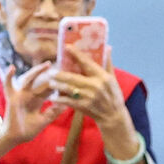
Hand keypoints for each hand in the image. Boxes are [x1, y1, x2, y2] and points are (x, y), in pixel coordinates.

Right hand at [0, 63, 62, 152]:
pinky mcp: (13, 98)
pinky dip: (8, 77)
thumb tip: (65, 104)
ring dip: (37, 71)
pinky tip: (11, 68)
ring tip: (47, 65)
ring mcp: (21, 95)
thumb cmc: (28, 130)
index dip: (57, 83)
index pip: (49, 88)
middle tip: (62, 67)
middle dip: (51, 74)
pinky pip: (8, 86)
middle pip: (41, 81)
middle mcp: (30, 95)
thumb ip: (53, 112)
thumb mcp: (44, 120)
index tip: (68, 76)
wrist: (16, 138)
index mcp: (38, 100)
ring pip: (29, 79)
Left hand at [50, 49, 146, 163]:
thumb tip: (107, 47)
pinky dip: (60, 99)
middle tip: (51, 71)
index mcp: (102, 77)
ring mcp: (89, 97)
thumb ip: (108, 63)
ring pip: (69, 89)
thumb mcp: (113, 79)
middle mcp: (95, 86)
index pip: (87, 63)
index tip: (67, 47)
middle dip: (60, 74)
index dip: (76, 54)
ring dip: (58, 85)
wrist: (113, 117)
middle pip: (73, 77)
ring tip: (50, 82)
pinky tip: (52, 97)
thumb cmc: (113, 96)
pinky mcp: (84, 106)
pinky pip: (68, 101)